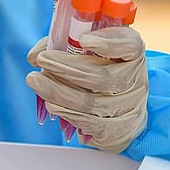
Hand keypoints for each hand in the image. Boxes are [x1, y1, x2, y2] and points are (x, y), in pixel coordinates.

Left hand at [26, 27, 147, 152]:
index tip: (83, 40)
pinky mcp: (117, 129)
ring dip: (59, 92)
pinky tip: (51, 104)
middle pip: (103, 77)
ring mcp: (128, 107)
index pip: (130, 45)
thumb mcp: (88, 50)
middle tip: (42, 59)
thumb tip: (35, 55)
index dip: (108, 42)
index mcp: (131, 53)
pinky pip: (90, 124)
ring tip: (36, 81)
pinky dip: (67, 113)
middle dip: (66, 68)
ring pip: (93, 103)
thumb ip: (64, 45)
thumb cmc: (98, 70)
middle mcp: (134, 80)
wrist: (120, 108)